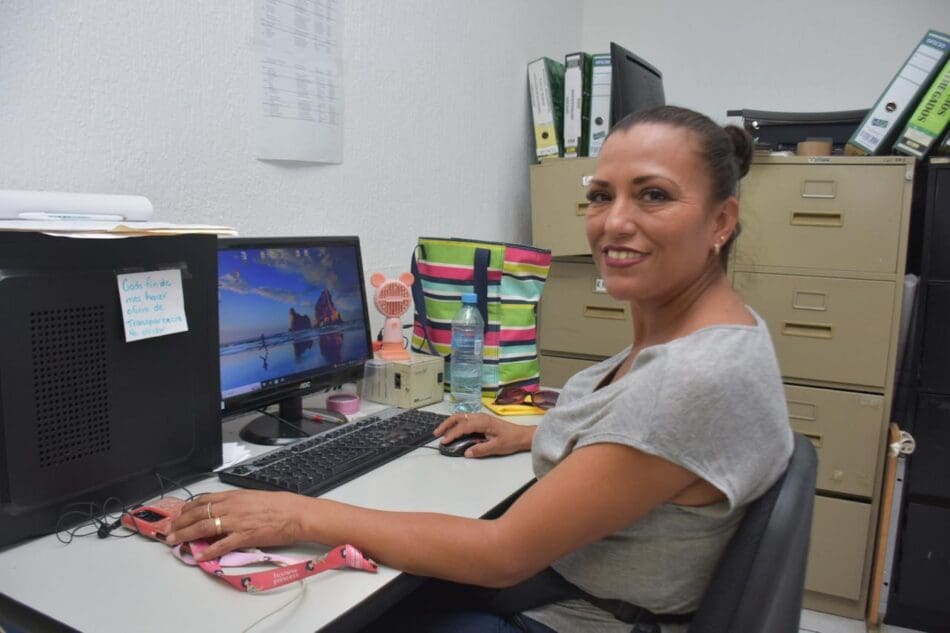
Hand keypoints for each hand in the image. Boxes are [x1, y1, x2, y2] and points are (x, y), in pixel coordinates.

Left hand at [166, 490, 309, 559]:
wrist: (296, 514)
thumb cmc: (280, 505)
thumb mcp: (255, 497)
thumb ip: (238, 503)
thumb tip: (226, 510)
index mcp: (234, 496)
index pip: (204, 500)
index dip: (187, 508)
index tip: (179, 514)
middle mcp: (232, 507)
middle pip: (198, 514)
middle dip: (180, 522)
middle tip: (169, 530)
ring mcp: (236, 522)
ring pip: (204, 527)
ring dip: (186, 535)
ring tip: (175, 541)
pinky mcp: (243, 536)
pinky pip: (221, 545)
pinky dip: (208, 551)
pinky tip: (199, 556)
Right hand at [434, 411, 534, 457]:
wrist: (522, 435)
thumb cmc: (511, 440)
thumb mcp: (496, 447)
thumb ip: (480, 449)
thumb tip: (466, 452)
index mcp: (483, 422)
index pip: (463, 427)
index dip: (452, 434)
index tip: (444, 441)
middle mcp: (480, 417)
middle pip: (459, 417)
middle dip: (446, 424)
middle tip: (437, 433)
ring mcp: (480, 417)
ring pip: (461, 417)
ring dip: (450, 423)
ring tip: (441, 432)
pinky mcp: (482, 421)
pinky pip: (466, 419)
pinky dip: (456, 423)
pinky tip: (453, 430)